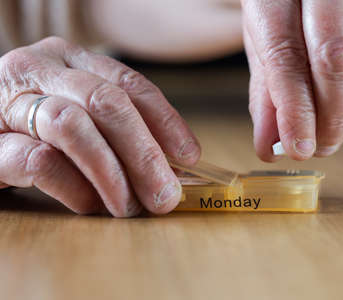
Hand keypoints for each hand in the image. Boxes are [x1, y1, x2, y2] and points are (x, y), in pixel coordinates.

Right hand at [0, 37, 200, 216]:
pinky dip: (75, 187)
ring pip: (72, 126)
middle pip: (106, 102)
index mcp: (67, 59)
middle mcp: (38, 69)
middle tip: (165, 194)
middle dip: (144, 153)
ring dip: (111, 173)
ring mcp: (7, 100)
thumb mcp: (74, 111)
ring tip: (129, 207)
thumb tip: (171, 163)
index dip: (165, 120)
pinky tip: (91, 205)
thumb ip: (112, 125)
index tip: (189, 155)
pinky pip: (38, 160)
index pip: (128, 83)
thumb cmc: (29, 126)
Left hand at [242, 0, 342, 160]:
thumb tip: (270, 147)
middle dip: (330, 116)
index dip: (295, 111)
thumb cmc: (281, 6)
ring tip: (334, 134)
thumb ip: (266, 92)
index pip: (287, 57)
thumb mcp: (262, 41)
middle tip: (321, 147)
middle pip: (336, 58)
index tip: (298, 148)